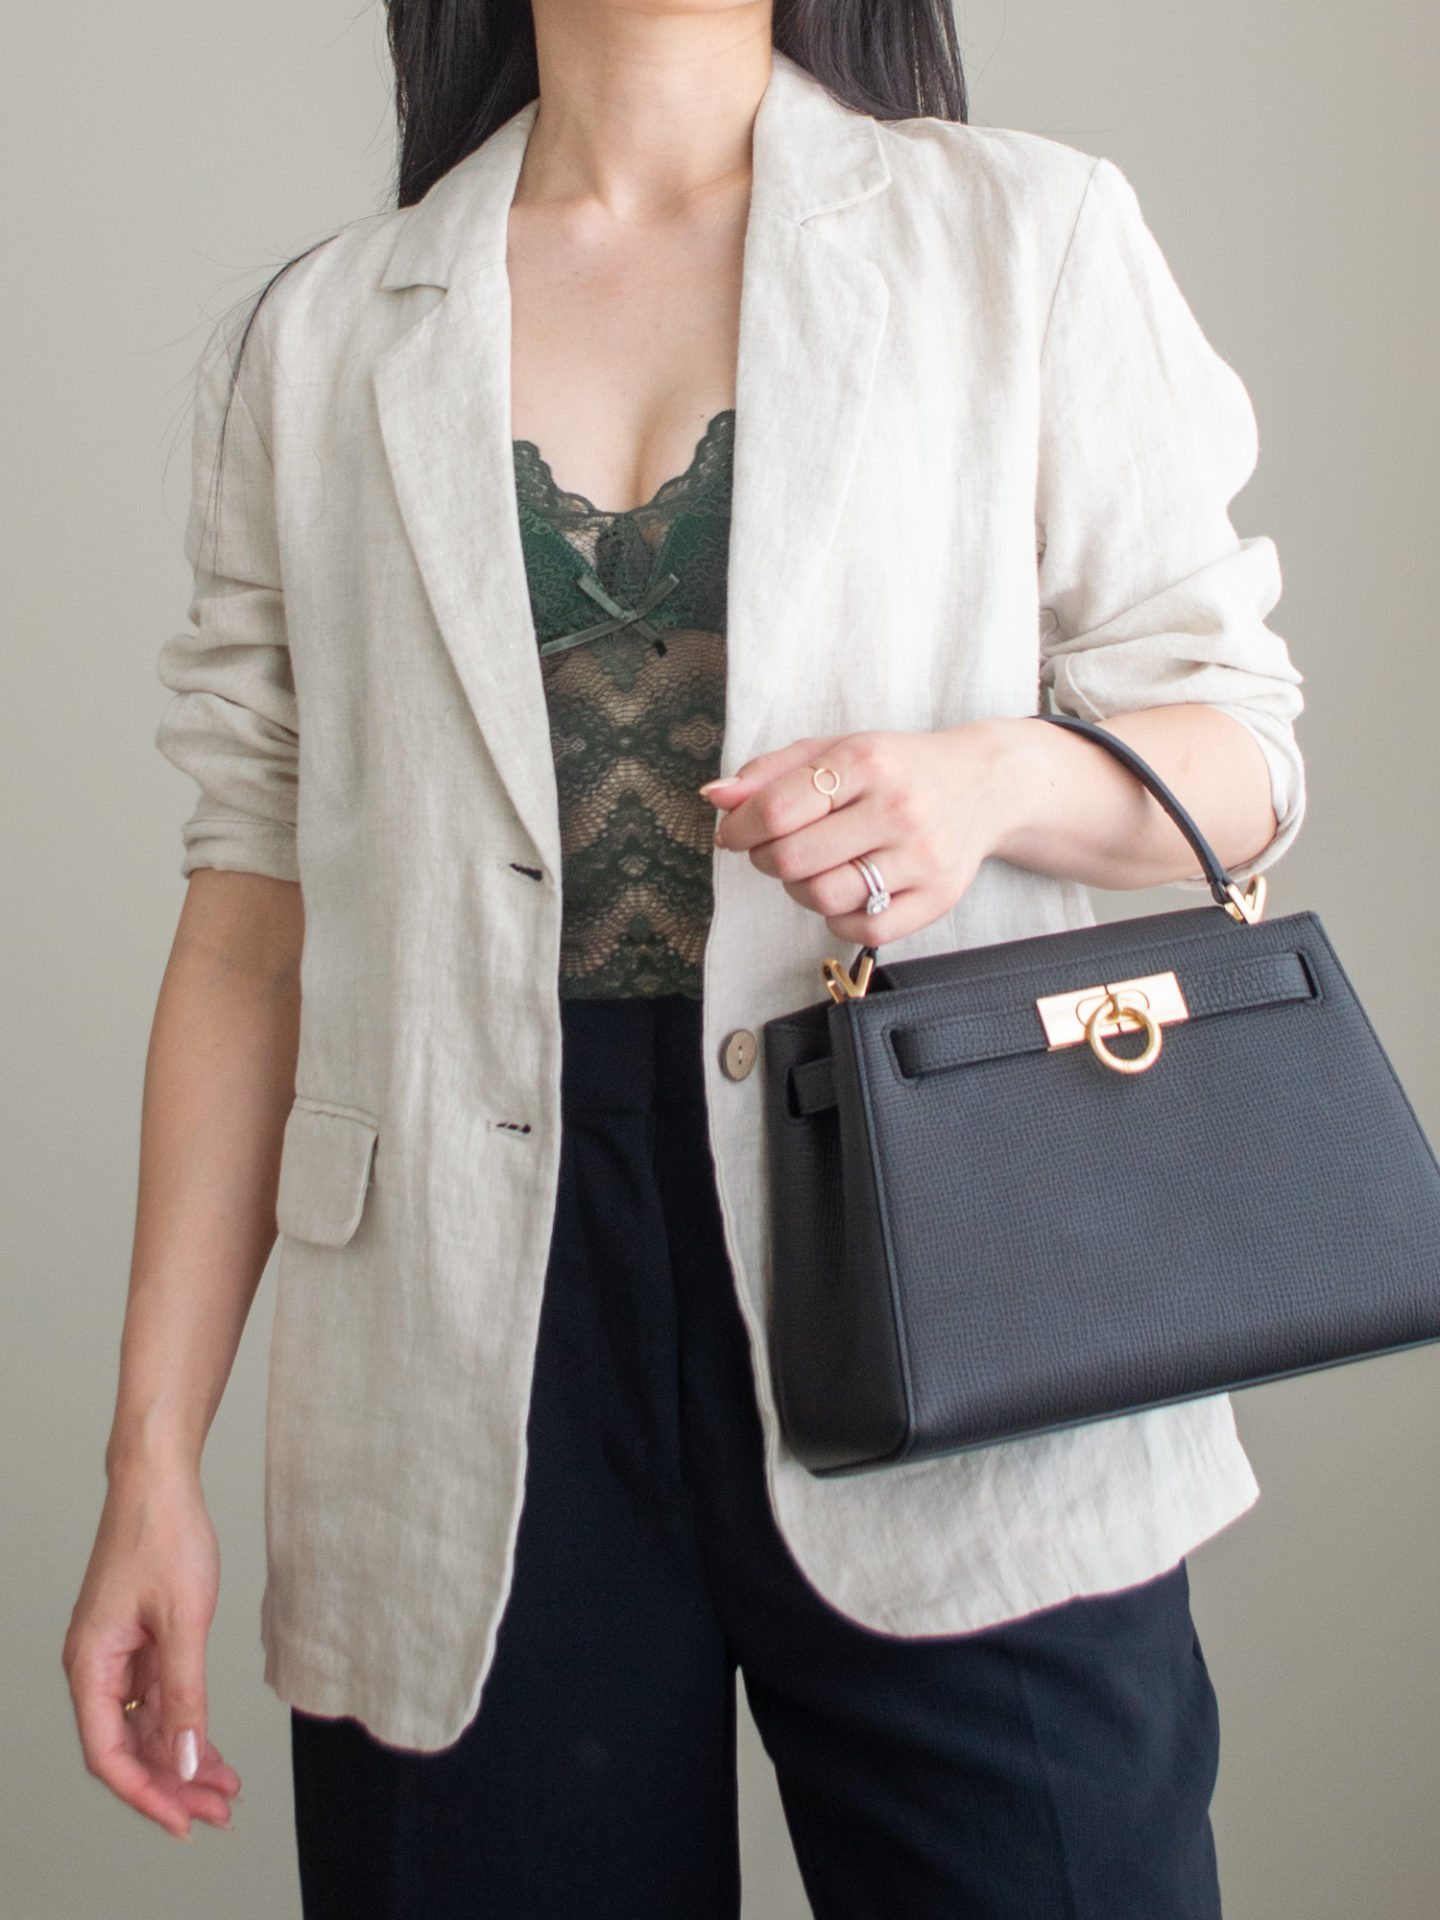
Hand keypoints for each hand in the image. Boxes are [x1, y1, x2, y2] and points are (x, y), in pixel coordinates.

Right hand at [63, 1465, 239, 1837]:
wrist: (159, 1479)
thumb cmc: (164, 1534)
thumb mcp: (183, 1620)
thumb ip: (185, 1695)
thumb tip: (184, 1761)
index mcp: (90, 1665)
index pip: (109, 1754)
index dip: (145, 1794)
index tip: (183, 1821)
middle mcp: (96, 1666)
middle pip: (129, 1747)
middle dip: (172, 1784)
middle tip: (221, 1812)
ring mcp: (117, 1654)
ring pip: (146, 1725)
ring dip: (182, 1758)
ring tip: (226, 1788)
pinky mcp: (139, 1639)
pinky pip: (158, 1697)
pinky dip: (185, 1722)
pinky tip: (212, 1747)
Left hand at [704, 724, 1016, 944]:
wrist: (983, 784)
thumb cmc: (897, 768)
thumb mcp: (835, 751)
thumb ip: (770, 772)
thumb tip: (715, 797)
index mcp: (866, 763)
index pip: (777, 809)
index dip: (739, 829)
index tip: (733, 834)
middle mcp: (898, 809)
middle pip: (794, 859)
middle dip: (766, 860)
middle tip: (773, 851)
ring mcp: (922, 857)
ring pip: (825, 898)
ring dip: (800, 890)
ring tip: (811, 870)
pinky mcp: (938, 897)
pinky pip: (865, 930)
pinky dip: (840, 919)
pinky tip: (846, 892)